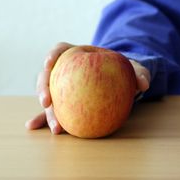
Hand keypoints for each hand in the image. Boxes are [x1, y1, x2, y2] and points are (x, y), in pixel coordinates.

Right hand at [25, 42, 150, 133]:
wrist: (121, 82)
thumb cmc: (124, 71)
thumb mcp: (134, 69)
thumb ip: (139, 73)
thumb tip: (144, 84)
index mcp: (78, 54)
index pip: (61, 50)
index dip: (53, 55)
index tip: (49, 63)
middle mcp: (65, 70)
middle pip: (48, 75)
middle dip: (43, 88)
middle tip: (47, 102)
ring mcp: (62, 87)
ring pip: (49, 97)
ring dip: (47, 112)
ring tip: (56, 128)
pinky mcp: (64, 103)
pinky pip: (53, 111)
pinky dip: (44, 119)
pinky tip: (36, 129)